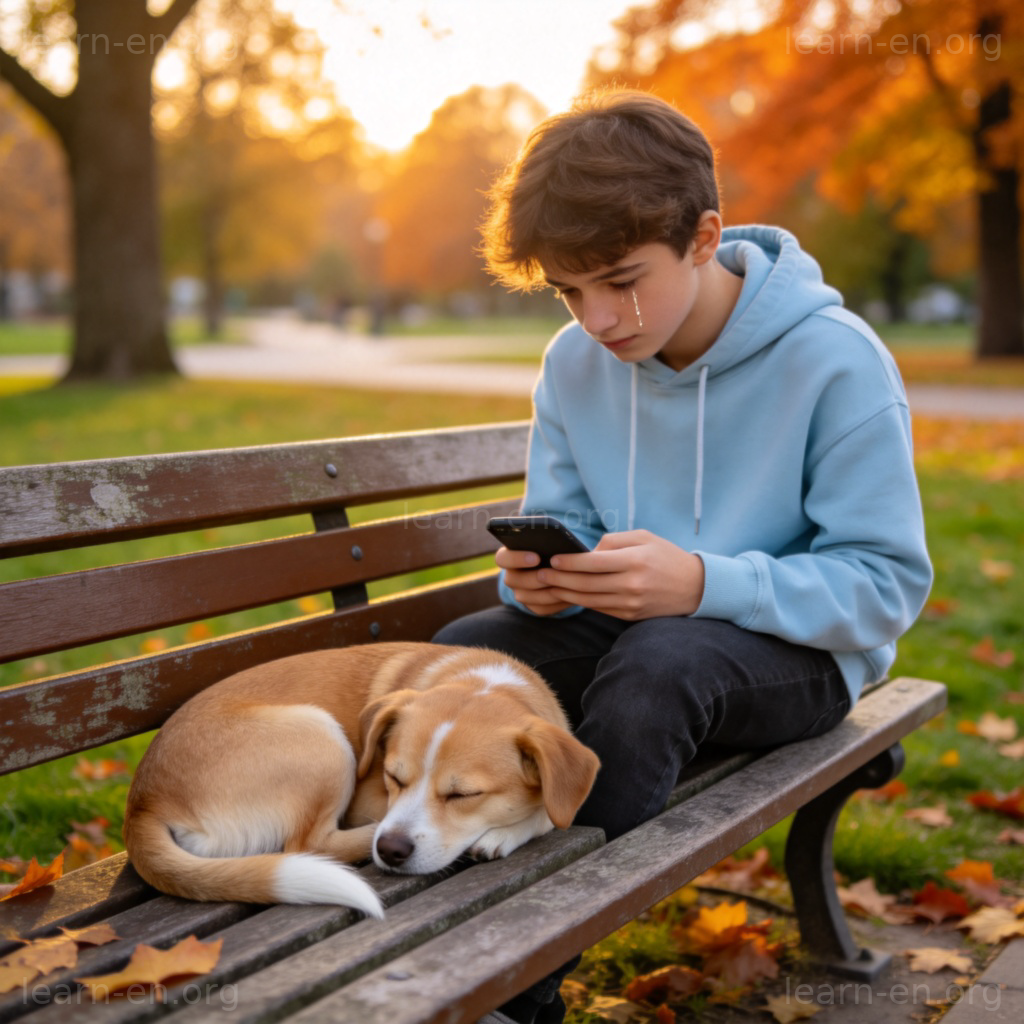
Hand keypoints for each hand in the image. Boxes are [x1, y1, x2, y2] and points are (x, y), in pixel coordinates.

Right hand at [496, 546, 575, 615]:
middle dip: (533, 578)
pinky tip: (570, 596)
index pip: (502, 558)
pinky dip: (555, 603)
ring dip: (546, 592)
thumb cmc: (553, 548)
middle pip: (512, 580)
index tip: (536, 558)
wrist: (560, 566)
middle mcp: (511, 576)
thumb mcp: (549, 543)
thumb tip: (556, 544)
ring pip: (526, 597)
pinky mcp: (533, 606)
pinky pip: (540, 608)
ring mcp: (520, 592)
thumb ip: (547, 542)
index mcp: (508, 556)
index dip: (517, 558)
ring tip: (564, 585)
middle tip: (551, 574)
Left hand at [531, 529, 705, 619]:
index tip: (551, 559)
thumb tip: (586, 552)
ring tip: (546, 586)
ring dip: (564, 593)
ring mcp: (631, 604)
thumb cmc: (666, 556)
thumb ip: (614, 541)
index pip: (593, 563)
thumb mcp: (644, 537)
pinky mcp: (630, 616)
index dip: (569, 562)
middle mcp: (632, 585)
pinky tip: (566, 595)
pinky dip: (580, 602)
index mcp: (635, 561)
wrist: (696, 588)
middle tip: (538, 575)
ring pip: (589, 599)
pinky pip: (599, 608)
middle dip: (558, 580)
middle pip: (586, 584)